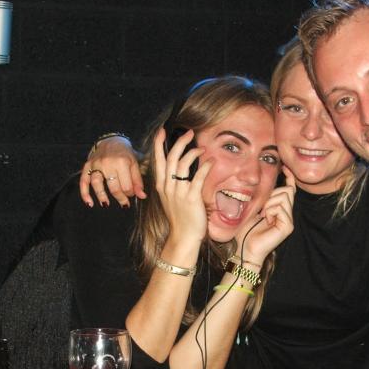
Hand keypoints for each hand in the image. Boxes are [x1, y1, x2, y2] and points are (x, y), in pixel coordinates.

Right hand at [80, 136, 145, 207]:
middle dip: (120, 198)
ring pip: (97, 184)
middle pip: (113, 187)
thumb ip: (138, 181)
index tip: (131, 194)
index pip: (126, 186)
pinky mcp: (87, 165)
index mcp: (122, 162)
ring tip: (106, 205)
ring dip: (102, 197)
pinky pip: (83, 181)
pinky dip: (85, 193)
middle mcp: (107, 163)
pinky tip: (89, 203)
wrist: (112, 141)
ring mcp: (96, 164)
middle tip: (124, 203)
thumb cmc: (125, 154)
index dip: (130, 193)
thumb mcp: (135, 164)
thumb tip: (142, 196)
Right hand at [154, 128, 210, 246]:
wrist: (183, 236)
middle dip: (179, 142)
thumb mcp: (171, 198)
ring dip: (192, 152)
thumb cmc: (180, 218)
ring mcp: (178, 192)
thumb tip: (180, 170)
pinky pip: (197, 177)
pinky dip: (204, 166)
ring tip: (202, 147)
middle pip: (170, 158)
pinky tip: (210, 161)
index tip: (162, 131)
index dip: (159, 144)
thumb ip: (173, 184)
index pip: (158, 160)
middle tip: (188, 132)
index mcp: (161, 186)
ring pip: (182, 165)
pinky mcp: (191, 197)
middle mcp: (168, 187)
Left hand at [235, 166, 295, 263]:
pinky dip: (270, 211)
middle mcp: (287, 213)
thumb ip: (263, 196)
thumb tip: (267, 179)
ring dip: (269, 204)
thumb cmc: (245, 229)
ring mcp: (289, 220)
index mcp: (280, 208)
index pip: (289, 189)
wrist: (244, 248)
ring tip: (263, 216)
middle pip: (287, 190)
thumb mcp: (254, 207)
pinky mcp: (288, 226)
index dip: (289, 177)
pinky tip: (266, 220)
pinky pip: (281, 207)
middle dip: (272, 195)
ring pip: (284, 197)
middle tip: (262, 209)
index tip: (285, 167)